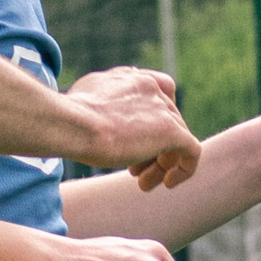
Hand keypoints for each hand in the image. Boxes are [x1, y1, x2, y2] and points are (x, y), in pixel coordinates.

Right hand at [66, 66, 199, 190]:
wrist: (73, 124)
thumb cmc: (68, 119)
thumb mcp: (81, 100)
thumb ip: (98, 101)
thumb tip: (92, 111)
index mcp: (130, 77)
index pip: (158, 91)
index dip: (153, 118)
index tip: (136, 140)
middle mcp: (150, 86)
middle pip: (167, 119)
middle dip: (152, 147)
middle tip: (134, 171)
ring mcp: (162, 108)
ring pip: (177, 138)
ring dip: (162, 163)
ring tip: (144, 183)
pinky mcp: (171, 131)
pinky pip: (191, 151)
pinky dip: (185, 168)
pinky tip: (169, 184)